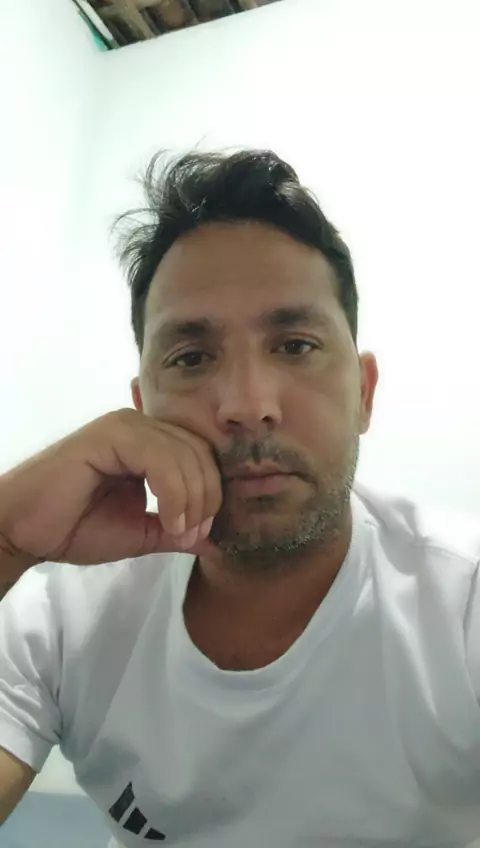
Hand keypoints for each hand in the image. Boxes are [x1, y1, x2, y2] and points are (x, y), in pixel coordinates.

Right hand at [0, 408, 222, 568]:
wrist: (25, 531)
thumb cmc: (75, 528)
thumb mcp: (140, 532)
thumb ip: (176, 531)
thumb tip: (215, 542)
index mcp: (151, 442)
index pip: (202, 457)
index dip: (212, 495)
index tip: (201, 535)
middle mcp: (141, 426)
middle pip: (200, 453)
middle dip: (207, 498)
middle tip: (194, 535)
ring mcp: (125, 425)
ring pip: (185, 453)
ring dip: (193, 498)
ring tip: (179, 531)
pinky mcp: (110, 433)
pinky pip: (160, 456)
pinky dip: (173, 491)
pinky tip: (168, 519)